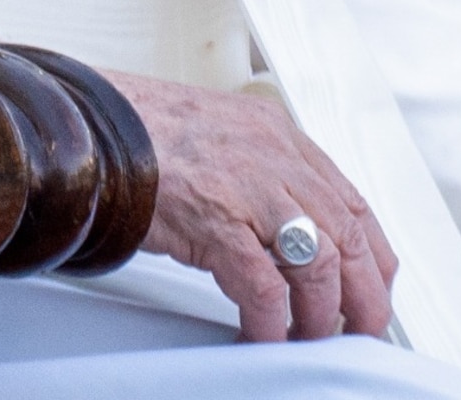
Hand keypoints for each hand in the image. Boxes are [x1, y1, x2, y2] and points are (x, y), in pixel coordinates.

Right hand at [98, 70, 396, 341]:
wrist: (87, 123)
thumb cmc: (139, 131)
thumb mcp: (218, 135)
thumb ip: (256, 171)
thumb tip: (281, 228)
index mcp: (277, 135)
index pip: (351, 201)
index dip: (371, 255)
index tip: (374, 287)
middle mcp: (273, 157)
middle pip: (347, 236)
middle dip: (362, 294)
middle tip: (358, 329)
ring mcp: (246, 187)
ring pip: (319, 262)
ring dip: (320, 313)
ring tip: (307, 337)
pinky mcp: (214, 220)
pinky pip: (264, 285)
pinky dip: (272, 319)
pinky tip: (264, 334)